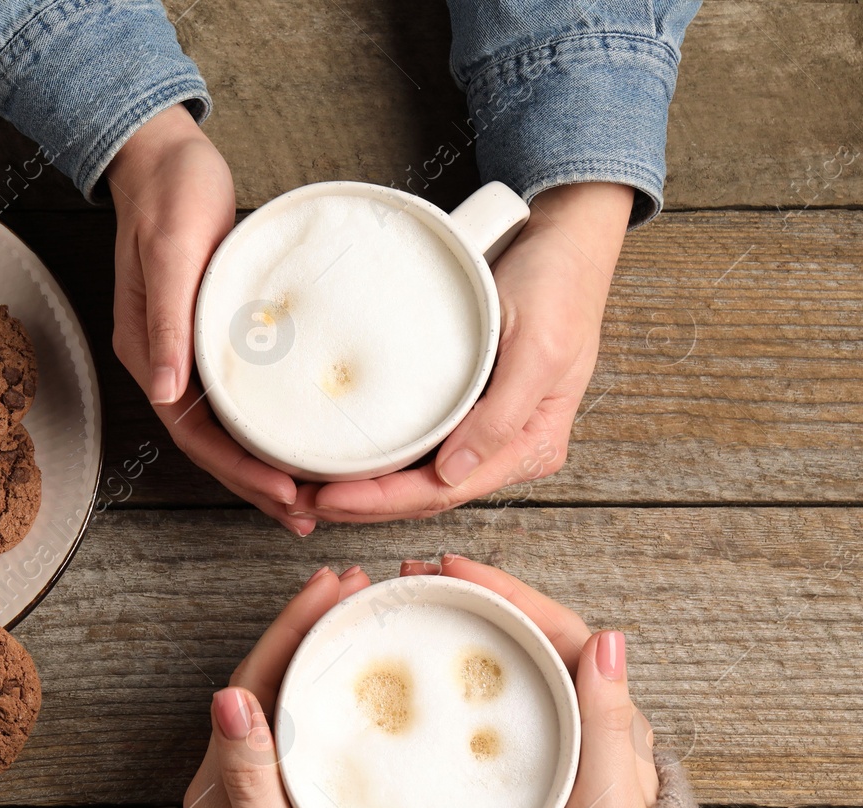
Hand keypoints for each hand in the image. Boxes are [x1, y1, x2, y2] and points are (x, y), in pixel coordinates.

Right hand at [106, 106, 314, 535]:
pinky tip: (297, 438)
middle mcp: (167, 362)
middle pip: (212, 445)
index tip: (285, 491)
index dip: (239, 470)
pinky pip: (240, 398)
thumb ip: (166, 319)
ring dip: (264, 466)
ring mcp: (188, 352)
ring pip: (227, 429)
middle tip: (306, 514)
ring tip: (308, 497)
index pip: (192, 433)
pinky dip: (267, 426)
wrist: (164, 157)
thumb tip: (164, 388)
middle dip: (257, 485)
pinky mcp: (212, 336)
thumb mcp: (171, 250)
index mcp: (147, 352)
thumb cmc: (168, 194)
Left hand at [181, 564, 372, 807]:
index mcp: (220, 775)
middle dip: (308, 626)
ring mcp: (255, 785)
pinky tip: (352, 680)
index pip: (252, 678)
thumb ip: (254, 778)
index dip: (291, 627)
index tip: (329, 587)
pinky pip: (301, 727)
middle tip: (356, 585)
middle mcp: (232, 772)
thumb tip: (229, 697)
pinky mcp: (281, 802)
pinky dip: (326, 691)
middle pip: (268, 678)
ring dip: (318, 651)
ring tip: (358, 614)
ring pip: (286, 698)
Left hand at [313, 182, 634, 522]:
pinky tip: (345, 462)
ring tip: (312, 490)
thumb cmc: (559, 288)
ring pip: (418, 480)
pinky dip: (381, 462)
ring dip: (368, 490)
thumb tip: (457, 473)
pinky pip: (418, 449)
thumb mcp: (539, 349)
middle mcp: (506, 447)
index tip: (330, 498)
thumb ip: (502, 416)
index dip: (383, 502)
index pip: (444, 491)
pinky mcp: (467, 410)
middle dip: (365, 505)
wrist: (565, 242)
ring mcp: (487, 431)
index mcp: (531, 445)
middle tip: (303, 501)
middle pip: (425, 496)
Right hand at [399, 554, 659, 807]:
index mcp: (601, 702)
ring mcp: (545, 733)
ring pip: (500, 663)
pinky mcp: (518, 759)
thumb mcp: (608, 784)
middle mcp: (575, 709)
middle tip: (415, 578)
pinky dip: (454, 676)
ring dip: (459, 630)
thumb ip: (606, 716)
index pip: (550, 624)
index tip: (452, 567)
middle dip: (470, 598)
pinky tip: (423, 675)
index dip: (501, 589)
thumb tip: (610, 638)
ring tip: (412, 608)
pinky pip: (484, 701)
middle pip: (519, 633)